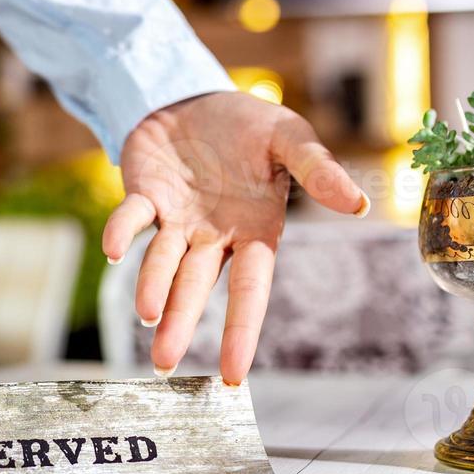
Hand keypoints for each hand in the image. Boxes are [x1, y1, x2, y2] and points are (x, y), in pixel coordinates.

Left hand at [101, 91, 368, 384]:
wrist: (197, 98)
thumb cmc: (250, 126)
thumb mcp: (291, 139)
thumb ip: (319, 171)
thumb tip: (359, 204)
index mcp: (255, 232)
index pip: (251, 289)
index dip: (242, 330)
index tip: (233, 375)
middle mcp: (213, 236)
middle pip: (197, 286)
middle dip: (182, 321)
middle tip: (165, 363)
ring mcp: (176, 220)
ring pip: (163, 261)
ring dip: (152, 287)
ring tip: (146, 317)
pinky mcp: (145, 195)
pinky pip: (133, 217)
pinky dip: (122, 233)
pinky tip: (113, 251)